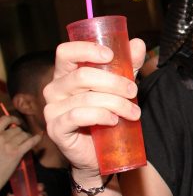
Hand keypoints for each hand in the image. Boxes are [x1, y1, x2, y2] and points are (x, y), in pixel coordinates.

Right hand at [0, 117, 41, 186]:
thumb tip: (7, 130)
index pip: (5, 119)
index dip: (13, 119)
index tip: (17, 122)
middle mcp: (0, 136)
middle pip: (16, 129)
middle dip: (20, 132)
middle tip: (20, 138)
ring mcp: (8, 144)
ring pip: (24, 134)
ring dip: (26, 137)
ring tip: (25, 141)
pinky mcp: (16, 153)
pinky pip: (30, 142)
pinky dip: (36, 138)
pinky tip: (40, 136)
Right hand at [43, 39, 145, 179]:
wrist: (101, 151)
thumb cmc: (108, 113)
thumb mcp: (120, 86)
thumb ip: (128, 65)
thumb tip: (137, 43)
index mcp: (66, 73)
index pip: (66, 52)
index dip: (87, 50)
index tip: (110, 55)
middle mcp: (55, 88)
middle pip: (82, 75)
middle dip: (114, 82)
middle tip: (134, 91)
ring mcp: (52, 109)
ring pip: (87, 98)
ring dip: (116, 104)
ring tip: (133, 112)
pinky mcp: (56, 129)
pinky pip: (78, 116)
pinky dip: (101, 116)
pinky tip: (114, 121)